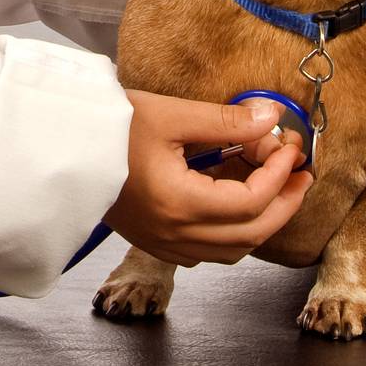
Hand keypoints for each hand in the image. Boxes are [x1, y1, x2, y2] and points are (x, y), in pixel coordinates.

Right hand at [103, 91, 312, 266]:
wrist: (64, 145)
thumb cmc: (110, 126)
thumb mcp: (171, 114)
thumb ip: (225, 121)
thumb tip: (269, 118)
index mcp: (180, 204)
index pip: (252, 201)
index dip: (279, 174)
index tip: (291, 147)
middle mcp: (174, 234)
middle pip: (251, 235)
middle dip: (284, 204)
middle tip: (301, 175)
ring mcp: (163, 244)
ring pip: (232, 251)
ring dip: (262, 222)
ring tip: (277, 188)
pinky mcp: (155, 242)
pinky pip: (208, 252)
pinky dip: (234, 232)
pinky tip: (235, 202)